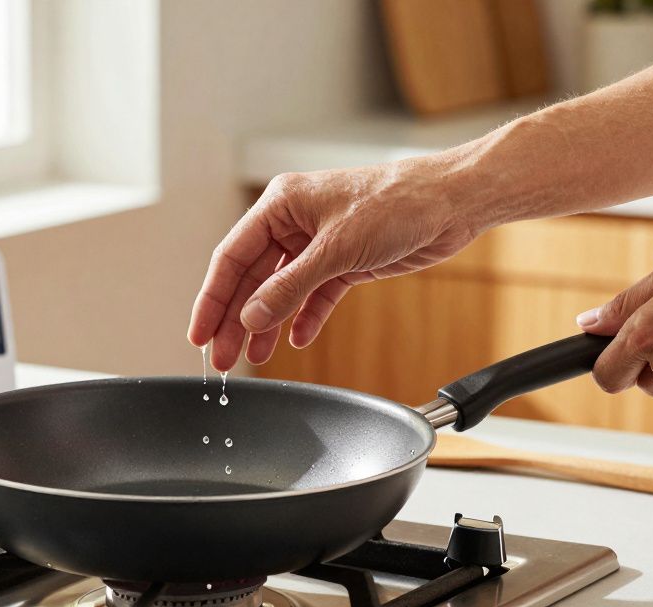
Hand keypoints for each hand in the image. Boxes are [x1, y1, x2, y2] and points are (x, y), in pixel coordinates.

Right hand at [187, 158, 476, 370]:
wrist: (452, 203)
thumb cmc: (399, 202)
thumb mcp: (337, 249)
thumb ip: (290, 287)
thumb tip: (252, 316)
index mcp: (281, 204)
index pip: (232, 257)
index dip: (212, 298)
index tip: (199, 333)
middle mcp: (295, 222)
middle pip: (252, 279)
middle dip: (236, 319)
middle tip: (221, 358)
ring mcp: (319, 243)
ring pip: (280, 291)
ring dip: (266, 324)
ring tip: (251, 357)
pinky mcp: (345, 262)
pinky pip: (313, 296)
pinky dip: (304, 318)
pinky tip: (295, 340)